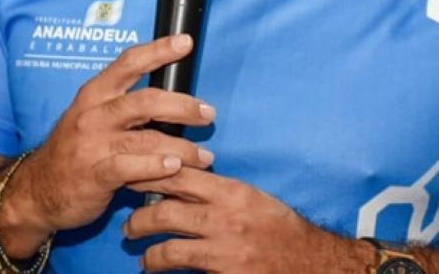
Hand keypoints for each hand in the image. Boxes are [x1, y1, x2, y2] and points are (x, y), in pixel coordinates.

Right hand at [0, 34, 215, 255]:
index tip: (186, 42)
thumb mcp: (92, 118)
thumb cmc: (75, 151)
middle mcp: (93, 114)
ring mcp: (92, 144)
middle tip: (208, 114)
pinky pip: (130, 167)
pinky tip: (174, 168)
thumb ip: (125, 106)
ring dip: (182, 147)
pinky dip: (156, 167)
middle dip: (183, 106)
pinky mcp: (94, 174)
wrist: (37, 190)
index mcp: (95, 93)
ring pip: (146, 138)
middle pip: (146, 101)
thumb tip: (172, 100)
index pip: (129, 63)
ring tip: (204, 156)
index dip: (159, 50)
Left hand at [125, 168, 372, 272]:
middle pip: (165, 212)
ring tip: (142, 255)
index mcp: (230, 192)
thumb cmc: (279, 228)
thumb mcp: (250, 198)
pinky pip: (184, 272)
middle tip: (130, 225)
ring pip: (169, 248)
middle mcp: (223, 218)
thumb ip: (217, 191)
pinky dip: (166, 272)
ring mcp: (222, 250)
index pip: (179, 176)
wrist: (309, 261)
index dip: (148, 174)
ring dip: (148, 252)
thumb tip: (179, 183)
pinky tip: (157, 271)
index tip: (129, 176)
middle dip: (139, 219)